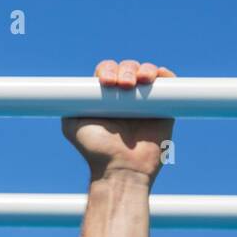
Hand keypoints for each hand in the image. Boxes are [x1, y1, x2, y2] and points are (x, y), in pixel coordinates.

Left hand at [62, 59, 175, 184]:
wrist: (122, 168)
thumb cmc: (96, 150)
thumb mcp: (72, 126)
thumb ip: (69, 105)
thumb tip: (70, 90)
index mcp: (104, 98)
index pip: (107, 71)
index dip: (108, 70)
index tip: (107, 82)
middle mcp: (125, 97)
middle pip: (128, 68)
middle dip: (126, 69)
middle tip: (124, 85)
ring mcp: (145, 101)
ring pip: (147, 72)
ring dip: (145, 69)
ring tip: (141, 80)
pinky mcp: (165, 108)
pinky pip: (168, 84)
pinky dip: (165, 74)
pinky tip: (159, 76)